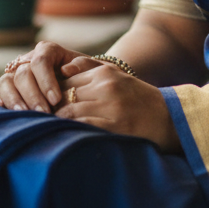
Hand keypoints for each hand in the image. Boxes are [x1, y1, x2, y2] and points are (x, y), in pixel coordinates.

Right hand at [0, 41, 89, 112]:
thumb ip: (82, 67)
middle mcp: (28, 60)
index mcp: (48, 51)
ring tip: (25, 115)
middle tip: (44, 113)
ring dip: (14, 99)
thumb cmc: (86, 79)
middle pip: (23, 73)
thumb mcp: (90, 70)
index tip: (56, 99)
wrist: (81, 88)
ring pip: (6, 81)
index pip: (40, 60)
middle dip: (33, 95)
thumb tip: (66, 69)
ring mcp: (15, 74)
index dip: (46, 80)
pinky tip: (1, 108)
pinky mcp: (5, 89)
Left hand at [54, 59, 179, 152]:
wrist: (168, 116)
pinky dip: (70, 132)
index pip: (65, 80)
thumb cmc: (138, 98)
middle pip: (64, 95)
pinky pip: (82, 127)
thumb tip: (63, 69)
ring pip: (69, 111)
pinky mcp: (114, 125)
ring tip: (48, 131)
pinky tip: (65, 138)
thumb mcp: (116, 76)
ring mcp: (110, 105)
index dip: (52, 94)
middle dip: (50, 109)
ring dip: (56, 122)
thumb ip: (90, 69)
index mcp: (104, 72)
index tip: (45, 107)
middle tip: (40, 121)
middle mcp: (105, 85)